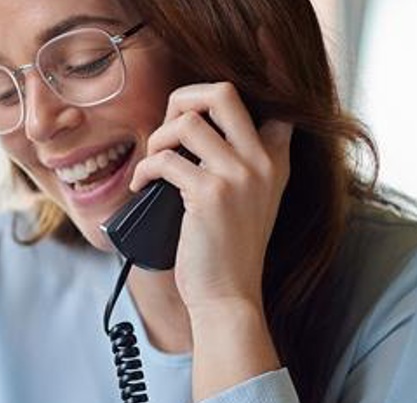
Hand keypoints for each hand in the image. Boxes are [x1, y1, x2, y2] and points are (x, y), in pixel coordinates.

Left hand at [127, 82, 292, 315]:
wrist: (229, 295)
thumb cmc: (228, 251)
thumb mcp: (250, 201)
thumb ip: (239, 165)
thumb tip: (193, 129)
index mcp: (275, 160)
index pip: (264, 102)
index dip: (219, 103)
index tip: (195, 121)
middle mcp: (262, 162)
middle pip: (223, 92)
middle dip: (184, 98)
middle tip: (167, 126)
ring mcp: (238, 175)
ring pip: (188, 121)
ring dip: (158, 137)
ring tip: (152, 162)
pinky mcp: (210, 194)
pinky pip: (165, 159)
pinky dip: (144, 169)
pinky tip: (141, 185)